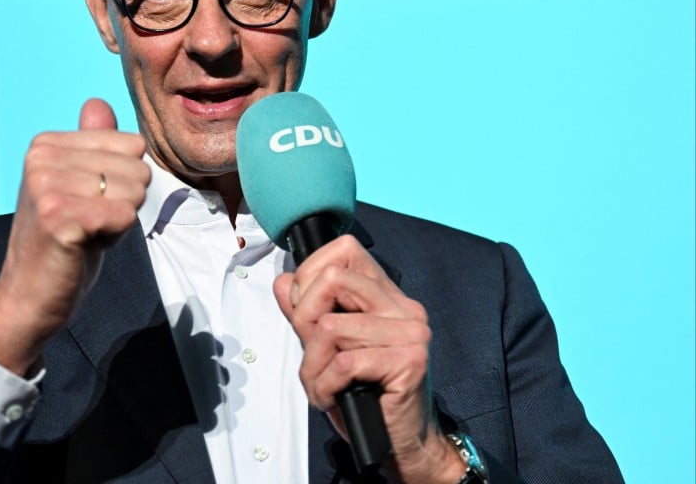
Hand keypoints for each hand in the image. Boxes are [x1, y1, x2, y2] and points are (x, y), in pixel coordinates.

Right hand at [0, 98, 148, 374]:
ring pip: (135, 191)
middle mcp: (42, 157)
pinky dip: (115, 236)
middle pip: (137, 167)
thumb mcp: (77, 184)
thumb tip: (98, 103)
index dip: (122, 181)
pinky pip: (125, 215)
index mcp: (46, 143)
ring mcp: (47, 184)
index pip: (131, 144)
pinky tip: (84, 245)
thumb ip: (91, 144)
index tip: (87, 203)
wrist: (29, 295)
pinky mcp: (59, 215)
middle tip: (86, 223)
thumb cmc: (61, 240)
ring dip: (118, 221)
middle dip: (123, 202)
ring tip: (84, 233)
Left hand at [272, 235, 464, 482]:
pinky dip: (325, 386)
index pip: (345, 250)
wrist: (400, 444)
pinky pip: (343, 363)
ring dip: (314, 365)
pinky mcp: (410, 361)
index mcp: (385, 296)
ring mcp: (411, 332)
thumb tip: (283, 282)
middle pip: (332, 279)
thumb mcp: (326, 349)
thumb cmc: (365, 396)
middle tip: (311, 351)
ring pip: (331, 326)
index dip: (312, 274)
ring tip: (324, 384)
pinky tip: (333, 397)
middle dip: (304, 317)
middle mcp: (403, 307)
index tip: (306, 310)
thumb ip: (306, 313)